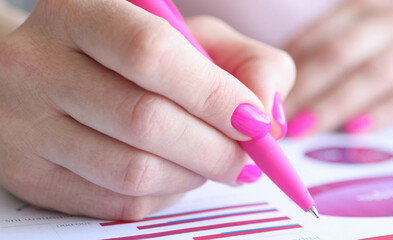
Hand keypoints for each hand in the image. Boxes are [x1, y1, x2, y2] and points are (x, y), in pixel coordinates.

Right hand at [0, 1, 293, 219]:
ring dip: (192, 176)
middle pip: (145, 120)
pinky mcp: (29, 176)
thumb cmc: (133, 55)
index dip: (214, 95)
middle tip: (248, 160)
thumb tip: (267, 116)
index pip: (152, 54)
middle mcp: (38, 64)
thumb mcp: (195, 38)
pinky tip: (176, 175)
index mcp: (80, 12)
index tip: (254, 122)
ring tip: (212, 163)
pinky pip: (116, 201)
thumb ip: (248, 63)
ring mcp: (25, 125)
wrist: (44, 79)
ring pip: (132, 170)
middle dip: (215, 149)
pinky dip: (165, 195)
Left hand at [283, 0, 392, 136]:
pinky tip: (356, 131)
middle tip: (276, 121)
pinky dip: (382, 113)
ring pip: (372, 76)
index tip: (262, 98)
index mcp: (367, 8)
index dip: (288, 69)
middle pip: (340, 54)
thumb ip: (336, 51)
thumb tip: (285, 90)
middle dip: (304, 90)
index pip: (319, 35)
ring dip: (334, 105)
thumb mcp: (375, 31)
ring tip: (305, 130)